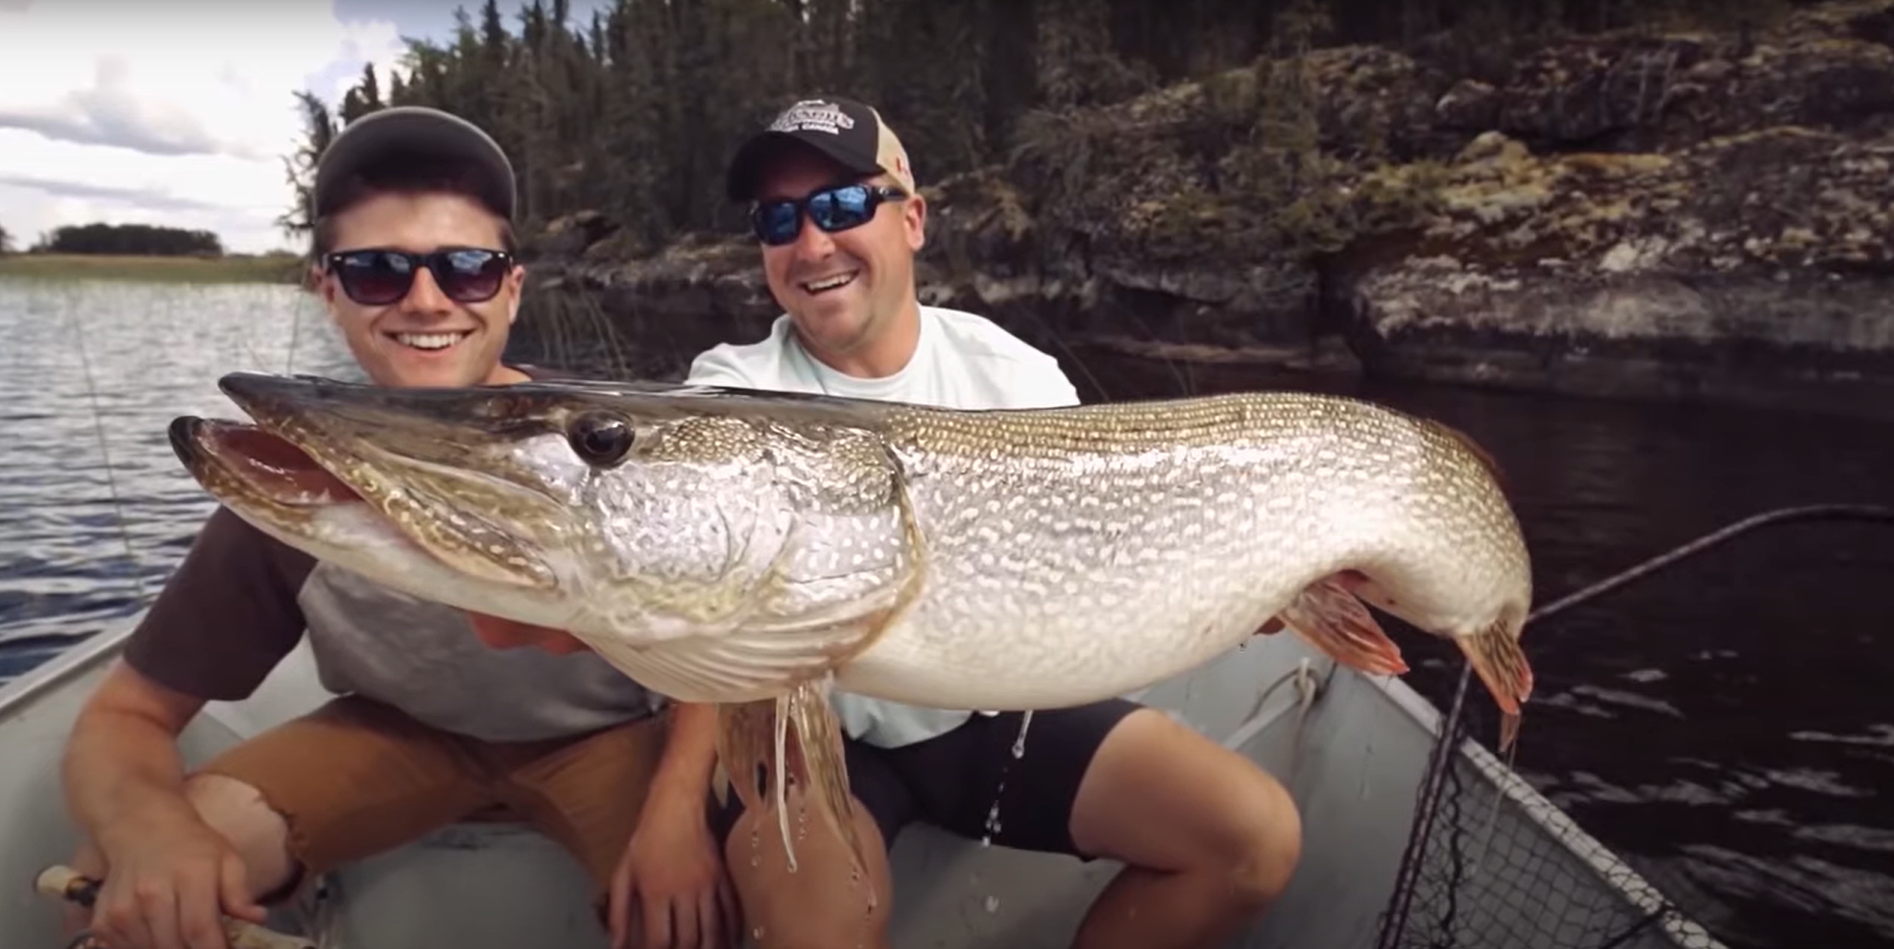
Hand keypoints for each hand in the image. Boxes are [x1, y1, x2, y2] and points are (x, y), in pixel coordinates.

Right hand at [87, 809, 267, 948]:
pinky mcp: (103, 920)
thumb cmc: (191, 844)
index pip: (199, 930)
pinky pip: (124, 948)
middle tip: (204, 943)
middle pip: (174, 946)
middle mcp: (151, 895)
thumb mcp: (226, 858)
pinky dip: (143, 947)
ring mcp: (123, 909)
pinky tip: (156, 933)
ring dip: (169, 948)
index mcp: (189, 878)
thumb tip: (256, 919)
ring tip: (182, 935)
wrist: (139, 826)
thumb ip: (239, 892)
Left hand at [608, 792, 738, 948]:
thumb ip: (619, 912)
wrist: (677, 805)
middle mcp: (683, 891)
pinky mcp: (722, 876)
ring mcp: (707, 884)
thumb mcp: (623, 873)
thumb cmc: (647, 838)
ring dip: (710, 947)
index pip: (659, 939)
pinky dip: (732, 929)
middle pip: (688, 938)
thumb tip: (615, 945)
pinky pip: (731, 909)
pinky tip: (730, 939)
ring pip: (713, 928)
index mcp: (656, 891)